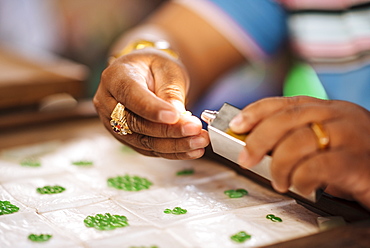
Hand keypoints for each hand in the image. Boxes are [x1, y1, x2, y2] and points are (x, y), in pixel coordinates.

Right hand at [93, 48, 208, 158]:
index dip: (152, 109)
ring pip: (143, 141)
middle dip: (169, 130)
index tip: (175, 116)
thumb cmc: (155, 67)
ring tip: (199, 142)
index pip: (131, 95)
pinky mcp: (125, 138)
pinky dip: (172, 152)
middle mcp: (108, 102)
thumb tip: (177, 116)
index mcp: (115, 77)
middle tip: (195, 130)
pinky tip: (191, 150)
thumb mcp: (167, 70)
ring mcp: (114, 123)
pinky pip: (148, 149)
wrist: (146, 75)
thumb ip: (171, 91)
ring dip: (174, 145)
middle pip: (136, 123)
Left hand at [229, 96, 369, 208]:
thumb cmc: (353, 160)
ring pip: (298, 141)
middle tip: (246, 159)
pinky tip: (301, 186)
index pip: (285, 103)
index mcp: (327, 109)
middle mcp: (338, 116)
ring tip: (279, 181)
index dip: (256, 111)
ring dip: (279, 165)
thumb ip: (296, 139)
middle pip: (287, 119)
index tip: (236, 124)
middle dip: (259, 139)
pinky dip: (300, 178)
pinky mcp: (358, 161)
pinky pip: (317, 166)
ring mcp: (350, 136)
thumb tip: (258, 147)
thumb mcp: (324, 143)